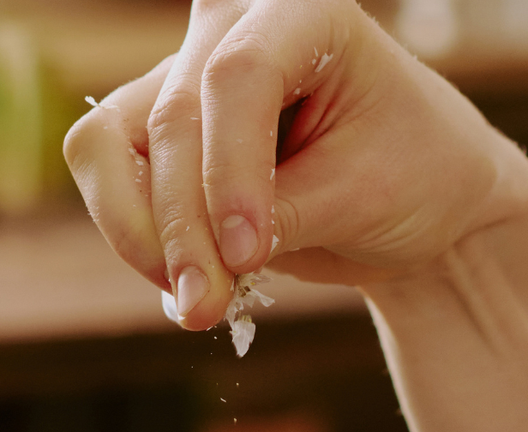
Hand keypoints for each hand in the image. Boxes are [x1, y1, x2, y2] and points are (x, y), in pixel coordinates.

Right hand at [61, 0, 527, 329]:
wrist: (421, 198)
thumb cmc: (416, 175)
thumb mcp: (366, 195)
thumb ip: (285, 214)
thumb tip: (207, 258)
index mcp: (304, 13)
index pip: (239, 75)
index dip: (231, 169)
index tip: (246, 253)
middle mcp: (231, 28)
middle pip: (172, 117)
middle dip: (183, 225)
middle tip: (207, 305)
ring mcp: (183, 76)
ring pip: (109, 142)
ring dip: (142, 234)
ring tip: (197, 303)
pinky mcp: (155, 132)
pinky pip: (106, 175)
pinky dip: (136, 237)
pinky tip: (186, 286)